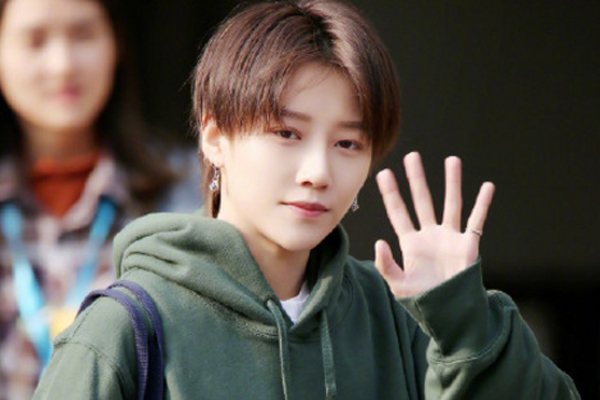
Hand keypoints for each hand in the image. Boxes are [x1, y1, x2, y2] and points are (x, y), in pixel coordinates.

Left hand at [374, 152, 494, 297]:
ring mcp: (450, 238)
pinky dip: (482, 204)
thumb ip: (386, 265)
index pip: (398, 213)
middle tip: (412, 156)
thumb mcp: (399, 286)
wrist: (450, 314)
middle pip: (422, 200)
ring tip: (451, 160)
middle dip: (417, 179)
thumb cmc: (423, 302)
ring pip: (450, 203)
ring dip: (451, 182)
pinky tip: (487, 187)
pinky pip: (477, 220)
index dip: (391, 194)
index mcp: (411, 243)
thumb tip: (380, 241)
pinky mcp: (468, 245)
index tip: (384, 173)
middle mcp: (430, 235)